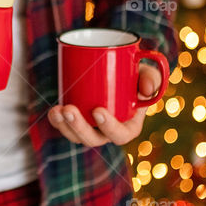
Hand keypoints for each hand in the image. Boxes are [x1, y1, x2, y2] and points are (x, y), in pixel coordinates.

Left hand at [48, 64, 162, 146]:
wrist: (114, 67)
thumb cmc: (135, 73)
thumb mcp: (147, 72)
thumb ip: (152, 77)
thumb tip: (146, 88)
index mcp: (128, 125)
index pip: (120, 135)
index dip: (109, 127)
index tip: (98, 110)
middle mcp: (107, 131)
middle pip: (92, 139)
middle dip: (79, 128)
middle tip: (69, 110)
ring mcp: (90, 127)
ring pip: (75, 135)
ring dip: (64, 126)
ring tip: (57, 110)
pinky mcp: (75, 120)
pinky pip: (64, 127)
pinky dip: (56, 121)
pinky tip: (53, 111)